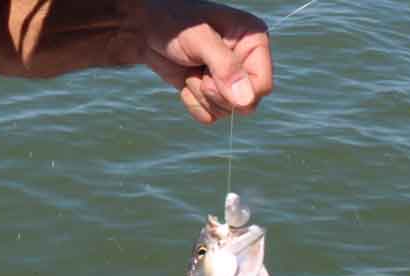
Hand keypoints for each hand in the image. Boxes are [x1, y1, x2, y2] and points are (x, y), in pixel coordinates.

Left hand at [140, 0, 272, 123]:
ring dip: (201, 95)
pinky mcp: (215, 93)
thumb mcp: (198, 40)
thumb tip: (246, 101)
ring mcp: (231, 80)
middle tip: (199, 70)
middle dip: (216, 93)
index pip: (262, 85)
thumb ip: (224, 68)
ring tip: (190, 69)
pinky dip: (193, 103)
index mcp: (254, 42)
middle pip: (246, 104)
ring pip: (227, 112)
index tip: (211, 75)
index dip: (238, 91)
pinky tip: (186, 81)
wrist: (147, 30)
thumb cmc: (173, 24)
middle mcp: (247, 62)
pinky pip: (211, 117)